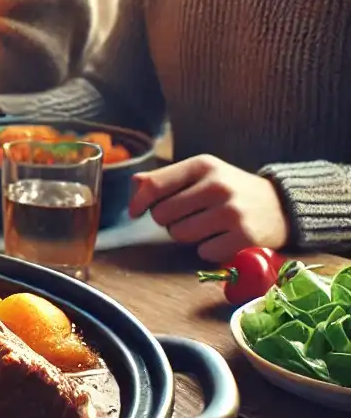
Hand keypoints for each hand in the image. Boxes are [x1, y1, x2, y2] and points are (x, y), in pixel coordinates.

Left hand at [129, 154, 289, 262]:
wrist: (282, 205)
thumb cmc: (230, 189)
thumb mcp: (202, 173)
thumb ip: (165, 178)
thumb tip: (134, 188)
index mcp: (203, 165)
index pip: (154, 185)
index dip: (139, 202)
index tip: (135, 212)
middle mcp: (218, 186)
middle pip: (162, 214)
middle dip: (167, 220)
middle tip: (186, 216)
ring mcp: (233, 212)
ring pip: (179, 235)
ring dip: (185, 235)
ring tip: (204, 226)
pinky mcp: (245, 238)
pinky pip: (203, 253)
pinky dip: (208, 250)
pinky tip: (221, 238)